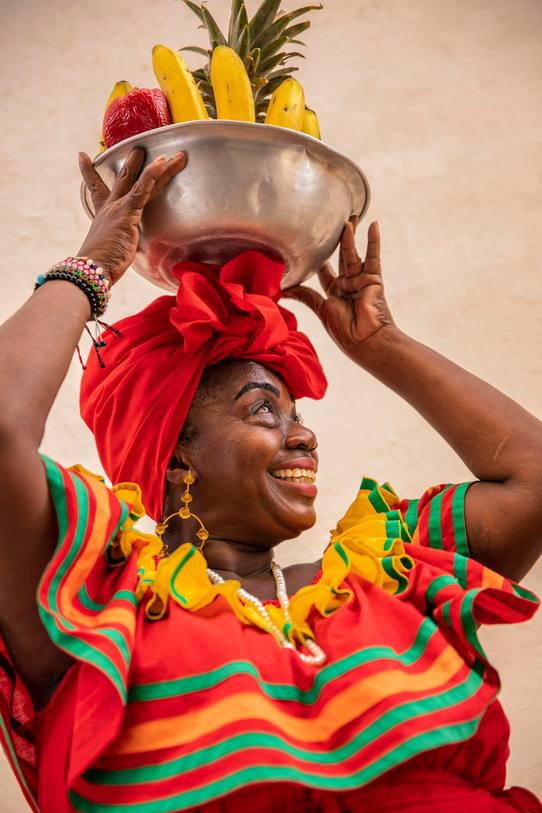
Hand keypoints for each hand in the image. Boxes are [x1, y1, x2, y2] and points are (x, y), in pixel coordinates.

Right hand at [78, 147, 186, 283]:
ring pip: (142, 182)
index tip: (82, 157)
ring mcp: (120, 208)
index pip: (97, 190)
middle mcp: (110, 208)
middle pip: (123, 180)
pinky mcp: (128, 211)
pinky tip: (163, 163)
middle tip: (137, 149)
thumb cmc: (100, 264)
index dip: (89, 173)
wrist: (94, 266)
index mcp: (104, 216)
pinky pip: (143, 189)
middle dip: (131, 163)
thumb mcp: (108, 253)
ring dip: (156, 167)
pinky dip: (153, 174)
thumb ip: (114, 250)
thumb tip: (110, 264)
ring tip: (167, 155)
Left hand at [283, 220, 394, 359]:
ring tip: (349, 217)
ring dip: (350, 236)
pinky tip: (373, 224)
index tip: (306, 242)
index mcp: (333, 293)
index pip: (322, 270)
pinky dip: (374, 241)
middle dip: (337, 240)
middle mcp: (347, 284)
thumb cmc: (344, 331)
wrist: (365, 341)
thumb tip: (283, 290)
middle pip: (340, 257)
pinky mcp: (373, 278)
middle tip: (333, 220)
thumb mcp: (321, 309)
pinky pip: (373, 257)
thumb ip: (305, 296)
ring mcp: (361, 280)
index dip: (315, 257)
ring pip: (353, 254)